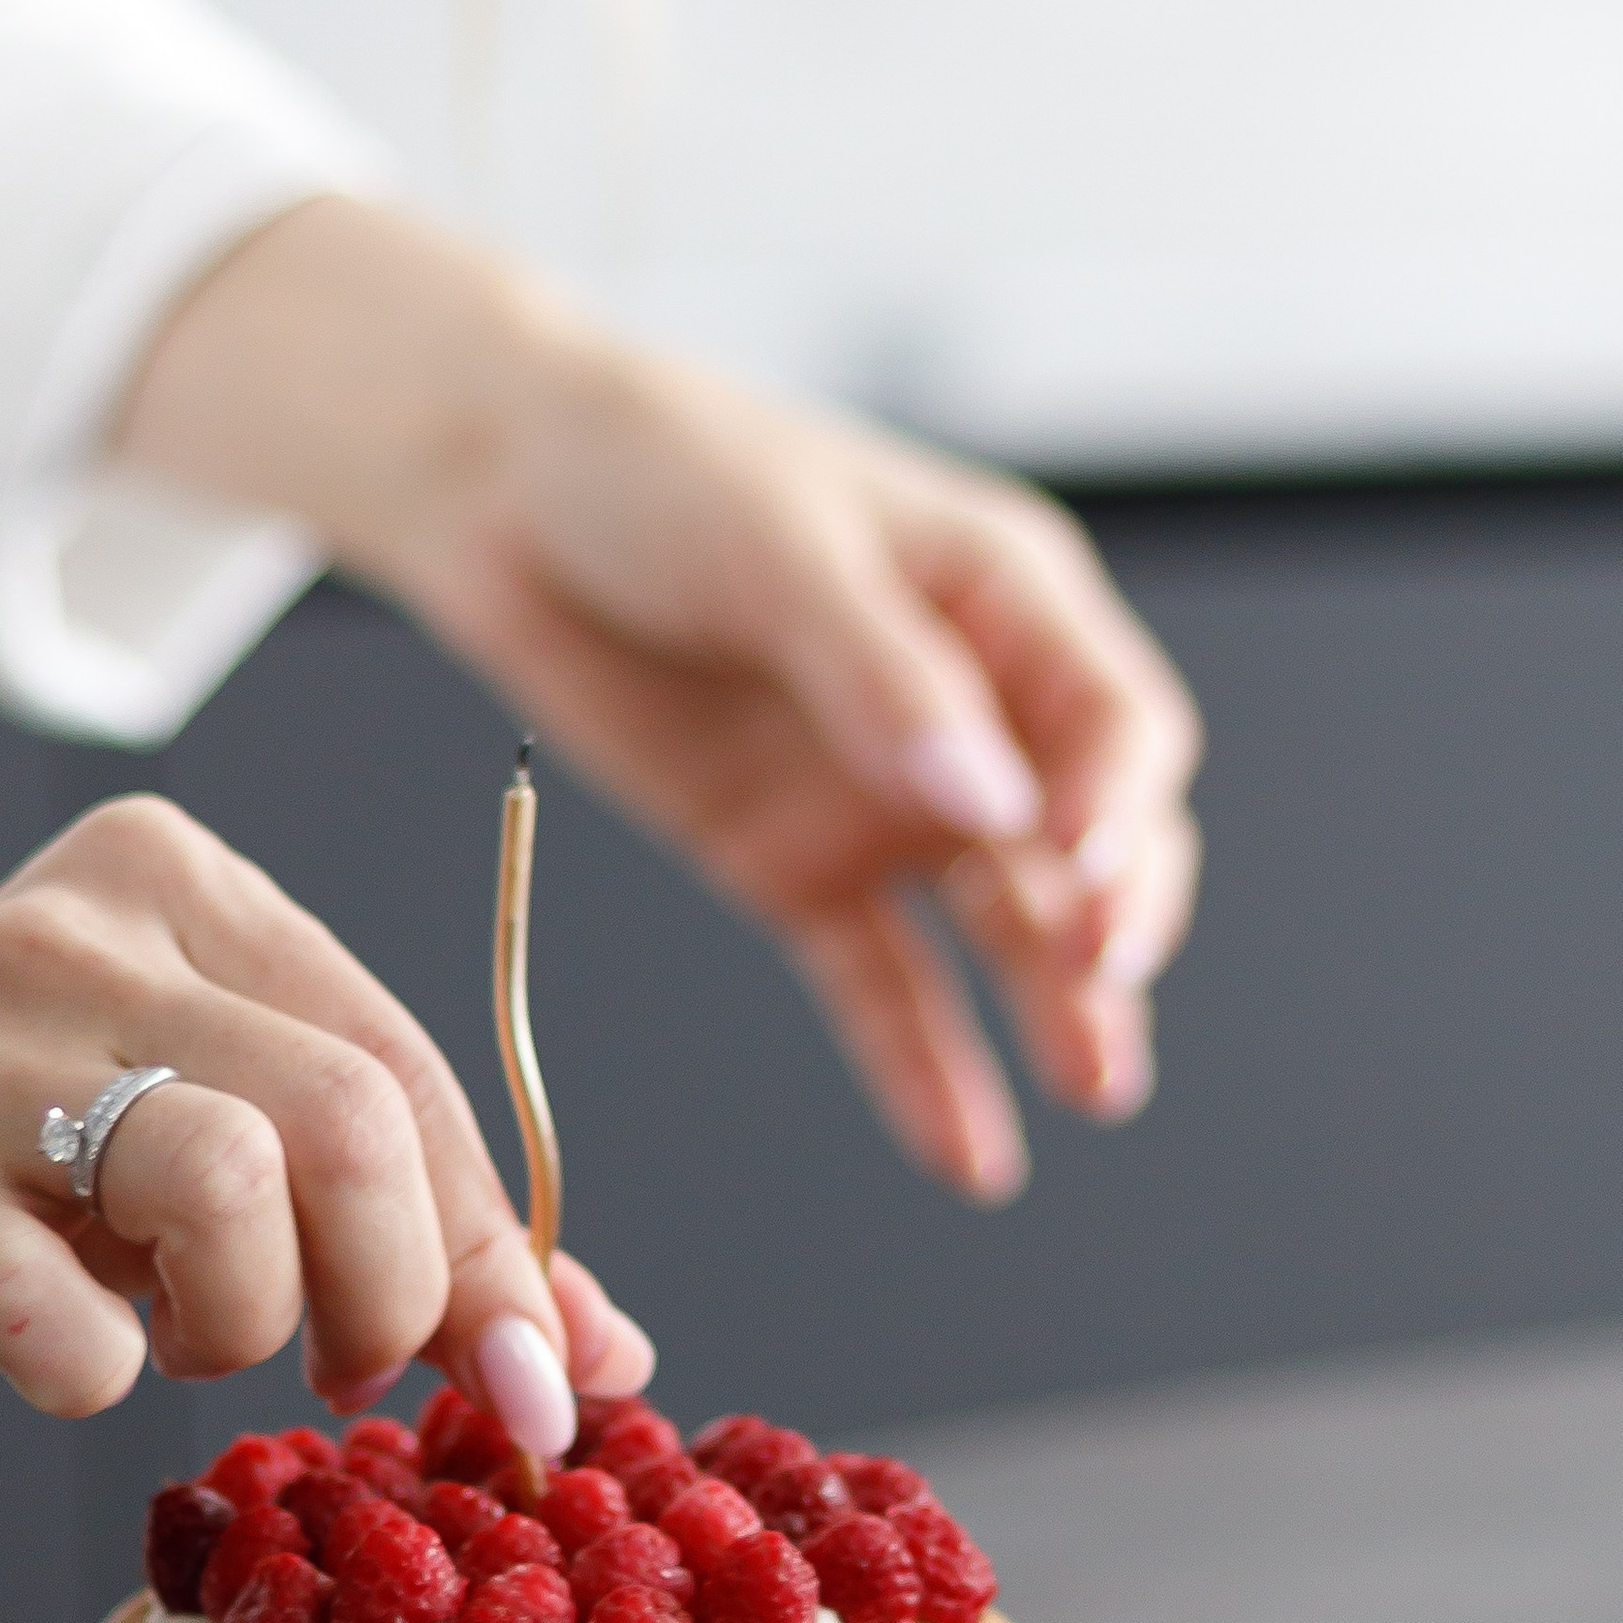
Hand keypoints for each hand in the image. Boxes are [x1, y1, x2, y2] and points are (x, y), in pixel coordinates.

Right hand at [0, 795, 649, 1445]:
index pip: (408, 1068)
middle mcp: (86, 941)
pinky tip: (76, 1357)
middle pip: (346, 1121)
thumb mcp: (218, 1133)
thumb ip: (410, 1223)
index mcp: (190, 894)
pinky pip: (51, 1307)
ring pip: (223, 1185)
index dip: (494, 1252)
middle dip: (393, 1292)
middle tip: (347, 1368)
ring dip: (247, 1320)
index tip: (534, 1386)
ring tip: (188, 1341)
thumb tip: (595, 1359)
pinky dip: (97, 1369)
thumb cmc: (12, 1147)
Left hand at [119, 201, 1202, 1204]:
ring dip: (1054, 1008)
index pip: (1110, 722)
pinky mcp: (802, 871)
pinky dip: (925, 1068)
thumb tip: (985, 800)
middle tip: (1104, 983)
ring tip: (1095, 1085)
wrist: (504, 498)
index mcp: (1002, 600)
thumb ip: (883, 680)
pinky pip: (883, 987)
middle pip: (1084, 838)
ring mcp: (888, 802)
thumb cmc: (658, 469)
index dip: (1118, 801)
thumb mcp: (778, 550)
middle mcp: (970, 713)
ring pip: (1003, 928)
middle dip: (1111, 914)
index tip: (1089, 864)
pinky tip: (970, 1152)